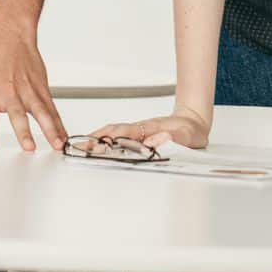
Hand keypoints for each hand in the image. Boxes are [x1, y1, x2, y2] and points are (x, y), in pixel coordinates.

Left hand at [0, 24, 66, 150]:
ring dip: (50, 129)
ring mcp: (28, 90)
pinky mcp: (42, 88)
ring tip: (56, 144)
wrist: (12, 37)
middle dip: (23, 132)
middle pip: (17, 114)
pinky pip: (52, 109)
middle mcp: (9, 92)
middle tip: (29, 147)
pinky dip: (59, 124)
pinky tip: (63, 136)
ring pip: (41, 112)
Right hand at [91, 105, 209, 149]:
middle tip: (78, 149)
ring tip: (80, 149)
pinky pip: (117, 138)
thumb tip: (154, 141)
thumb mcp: (184, 136)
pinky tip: (95, 148)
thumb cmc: (188, 131)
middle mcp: (139, 128)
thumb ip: (171, 138)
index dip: (109, 139)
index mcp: (148, 128)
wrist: (193, 122)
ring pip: (112, 134)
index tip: (96, 145)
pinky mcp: (137, 137)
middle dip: (94, 140)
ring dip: (96, 140)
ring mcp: (137, 132)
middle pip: (112, 132)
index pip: (123, 133)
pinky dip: (103, 141)